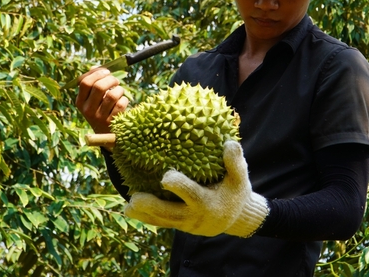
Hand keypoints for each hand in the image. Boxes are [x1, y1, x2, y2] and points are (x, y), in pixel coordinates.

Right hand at [75, 67, 128, 133]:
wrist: (106, 135)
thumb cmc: (100, 110)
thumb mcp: (92, 99)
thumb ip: (93, 83)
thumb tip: (96, 67)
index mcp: (80, 102)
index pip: (84, 82)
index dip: (97, 73)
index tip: (107, 72)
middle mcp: (87, 110)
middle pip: (99, 86)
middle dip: (111, 79)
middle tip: (116, 81)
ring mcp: (99, 117)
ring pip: (112, 95)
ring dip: (119, 90)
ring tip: (119, 92)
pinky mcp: (111, 122)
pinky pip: (121, 103)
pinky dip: (124, 99)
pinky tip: (122, 101)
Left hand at [124, 141, 268, 237]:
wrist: (235, 218)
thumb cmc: (235, 192)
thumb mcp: (241, 179)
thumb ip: (235, 162)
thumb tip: (230, 143)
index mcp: (208, 203)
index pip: (191, 195)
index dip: (179, 186)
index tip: (166, 176)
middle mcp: (193, 216)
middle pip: (170, 213)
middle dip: (152, 207)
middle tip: (135, 198)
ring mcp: (184, 223)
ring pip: (161, 221)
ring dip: (143, 215)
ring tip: (127, 207)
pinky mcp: (178, 225)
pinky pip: (160, 223)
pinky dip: (145, 217)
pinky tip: (130, 209)